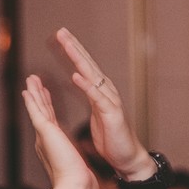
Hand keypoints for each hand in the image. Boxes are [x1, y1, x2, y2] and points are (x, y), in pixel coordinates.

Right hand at [22, 75, 94, 188]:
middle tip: (33, 83)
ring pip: (37, 109)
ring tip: (30, 79)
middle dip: (38, 97)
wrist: (75, 187)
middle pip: (41, 113)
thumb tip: (81, 173)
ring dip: (33, 93)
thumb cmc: (79, 184)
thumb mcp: (77, 169)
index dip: (47, 108)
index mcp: (53, 146)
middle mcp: (45, 140)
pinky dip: (31, 101)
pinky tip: (27, 90)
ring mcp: (43, 136)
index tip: (45, 97)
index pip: (50, 122)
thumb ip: (75, 166)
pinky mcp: (45, 133)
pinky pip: (36, 113)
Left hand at [56, 28, 148, 177]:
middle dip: (74, 47)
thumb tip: (80, 83)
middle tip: (61, 31)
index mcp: (100, 91)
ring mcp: (110, 101)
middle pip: (88, 64)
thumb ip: (89, 97)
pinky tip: (76, 76)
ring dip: (78, 59)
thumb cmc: (112, 137)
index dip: (73, 50)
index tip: (61, 36)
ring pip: (92, 75)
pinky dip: (86, 86)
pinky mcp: (112, 113)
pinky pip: (96, 97)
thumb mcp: (96, 113)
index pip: (85, 66)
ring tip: (67, 45)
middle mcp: (106, 91)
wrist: (127, 157)